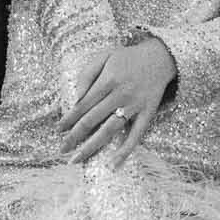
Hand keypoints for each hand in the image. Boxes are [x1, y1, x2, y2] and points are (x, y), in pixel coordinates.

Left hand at [61, 37, 176, 164]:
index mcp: (108, 80)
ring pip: (109, 130)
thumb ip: (87, 74)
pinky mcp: (147, 114)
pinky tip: (113, 164)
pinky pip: (136, 135)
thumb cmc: (128, 57)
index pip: (83, 104)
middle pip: (92, 120)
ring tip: (77, 159)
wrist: (160, 57)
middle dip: (74, 136)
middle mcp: (120, 94)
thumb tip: (76, 98)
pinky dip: (125, 151)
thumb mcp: (104, 55)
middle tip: (62, 149)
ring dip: (92, 146)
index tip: (58, 130)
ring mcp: (134, 106)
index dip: (69, 118)